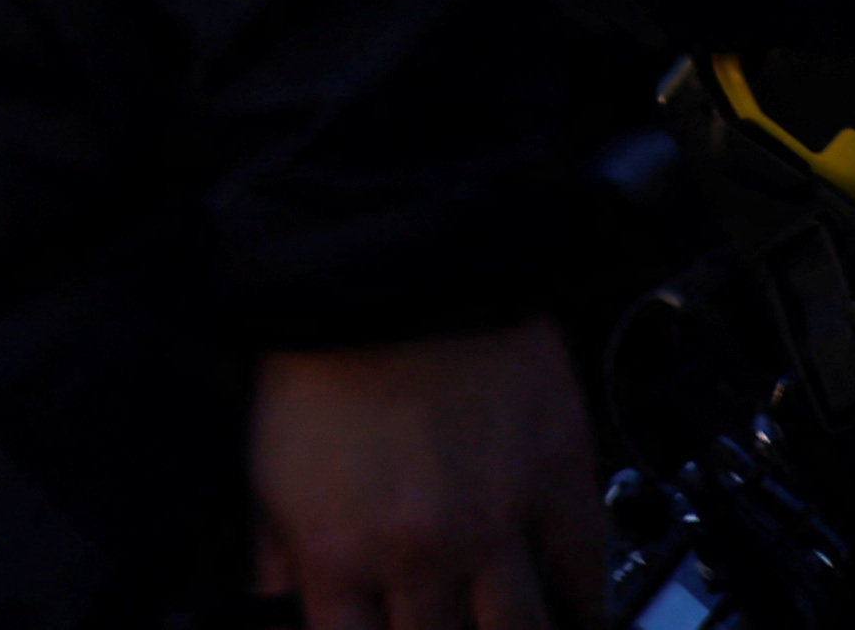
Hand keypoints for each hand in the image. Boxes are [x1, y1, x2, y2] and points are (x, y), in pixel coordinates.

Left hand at [250, 321, 599, 629]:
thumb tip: (274, 618)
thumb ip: (276, 564)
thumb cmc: (320, 358)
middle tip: (443, 622)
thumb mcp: (266, 471)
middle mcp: (424, 550)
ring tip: (501, 624)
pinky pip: (587, 575)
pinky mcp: (559, 482)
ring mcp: (499, 523)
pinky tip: (575, 611)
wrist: (388, 261)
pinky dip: (585, 605)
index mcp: (341, 551)